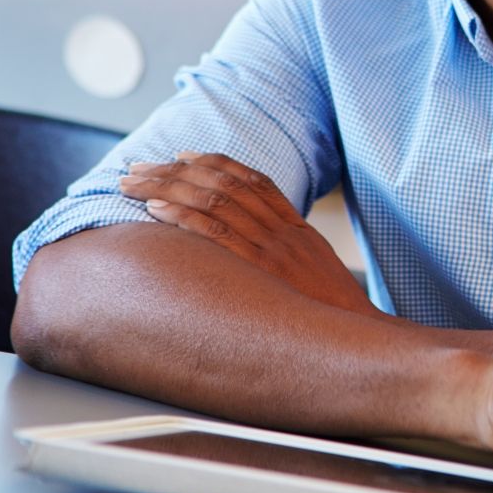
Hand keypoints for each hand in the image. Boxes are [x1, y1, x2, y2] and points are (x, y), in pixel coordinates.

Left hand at [119, 152, 373, 312]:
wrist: (358, 337)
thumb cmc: (332, 314)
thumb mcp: (316, 271)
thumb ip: (288, 251)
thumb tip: (257, 247)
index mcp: (295, 227)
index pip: (251, 180)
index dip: (214, 163)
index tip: (182, 155)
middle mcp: (281, 230)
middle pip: (223, 184)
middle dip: (175, 171)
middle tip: (140, 166)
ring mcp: (271, 248)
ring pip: (213, 201)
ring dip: (167, 187)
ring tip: (134, 182)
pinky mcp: (260, 271)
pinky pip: (216, 234)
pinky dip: (183, 216)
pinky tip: (156, 209)